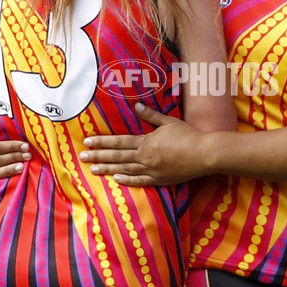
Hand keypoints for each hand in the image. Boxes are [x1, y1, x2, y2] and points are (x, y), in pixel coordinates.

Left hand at [79, 103, 207, 185]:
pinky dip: (127, 181)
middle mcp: (145, 157)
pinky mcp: (160, 180)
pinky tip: (116, 180)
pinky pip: (140, 181)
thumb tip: (136, 105)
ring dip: (108, 169)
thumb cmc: (188, 135)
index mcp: (146, 142)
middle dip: (99, 156)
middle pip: (118, 156)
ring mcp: (152, 170)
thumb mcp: (169, 122)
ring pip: (125, 170)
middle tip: (82, 157)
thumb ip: (151, 116)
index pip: (119, 141)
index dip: (102, 141)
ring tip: (94, 170)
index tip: (88, 142)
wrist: (204, 153)